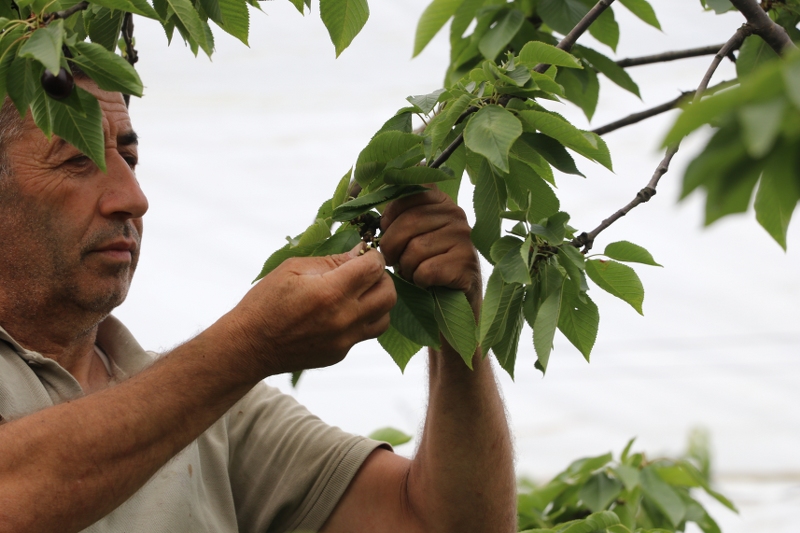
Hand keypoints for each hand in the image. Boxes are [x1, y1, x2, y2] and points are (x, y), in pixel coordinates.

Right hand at [218, 245, 395, 377]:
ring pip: (385, 317)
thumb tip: (360, 253)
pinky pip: (365, 333)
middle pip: (389, 294)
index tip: (364, 253)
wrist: (249, 346)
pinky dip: (362, 318)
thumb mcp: (293, 269)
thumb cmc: (266, 301)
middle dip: (381, 277)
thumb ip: (331, 261)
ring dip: (378, 301)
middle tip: (364, 272)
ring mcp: (344, 340)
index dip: (373, 255)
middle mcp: (344, 319)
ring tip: (358, 293)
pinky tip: (342, 311)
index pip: (374, 268)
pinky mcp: (340, 353)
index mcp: (331, 293)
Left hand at [380, 187, 481, 309]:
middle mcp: (456, 214)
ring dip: (406, 267)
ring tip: (412, 272)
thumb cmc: (428, 262)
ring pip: (416, 248)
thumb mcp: (415, 234)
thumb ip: (400, 218)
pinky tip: (425, 282)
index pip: (409, 193)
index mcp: (440, 201)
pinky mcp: (466, 263)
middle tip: (392, 261)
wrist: (457, 297)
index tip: (386, 229)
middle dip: (391, 246)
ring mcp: (463, 238)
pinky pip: (427, 270)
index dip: (390, 213)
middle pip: (409, 221)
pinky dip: (419, 280)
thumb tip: (377, 220)